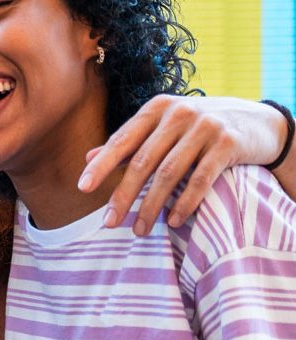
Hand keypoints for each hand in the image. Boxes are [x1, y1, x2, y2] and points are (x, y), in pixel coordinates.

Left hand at [82, 95, 286, 234]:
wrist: (257, 122)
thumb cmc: (198, 127)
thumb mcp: (163, 127)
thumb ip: (129, 142)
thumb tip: (87, 157)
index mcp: (157, 108)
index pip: (122, 140)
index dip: (101, 165)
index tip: (82, 189)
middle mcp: (179, 113)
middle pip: (142, 161)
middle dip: (123, 196)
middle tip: (109, 223)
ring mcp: (206, 126)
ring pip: (169, 174)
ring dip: (151, 206)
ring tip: (139, 231)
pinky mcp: (228, 143)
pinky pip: (200, 179)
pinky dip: (185, 203)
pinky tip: (173, 221)